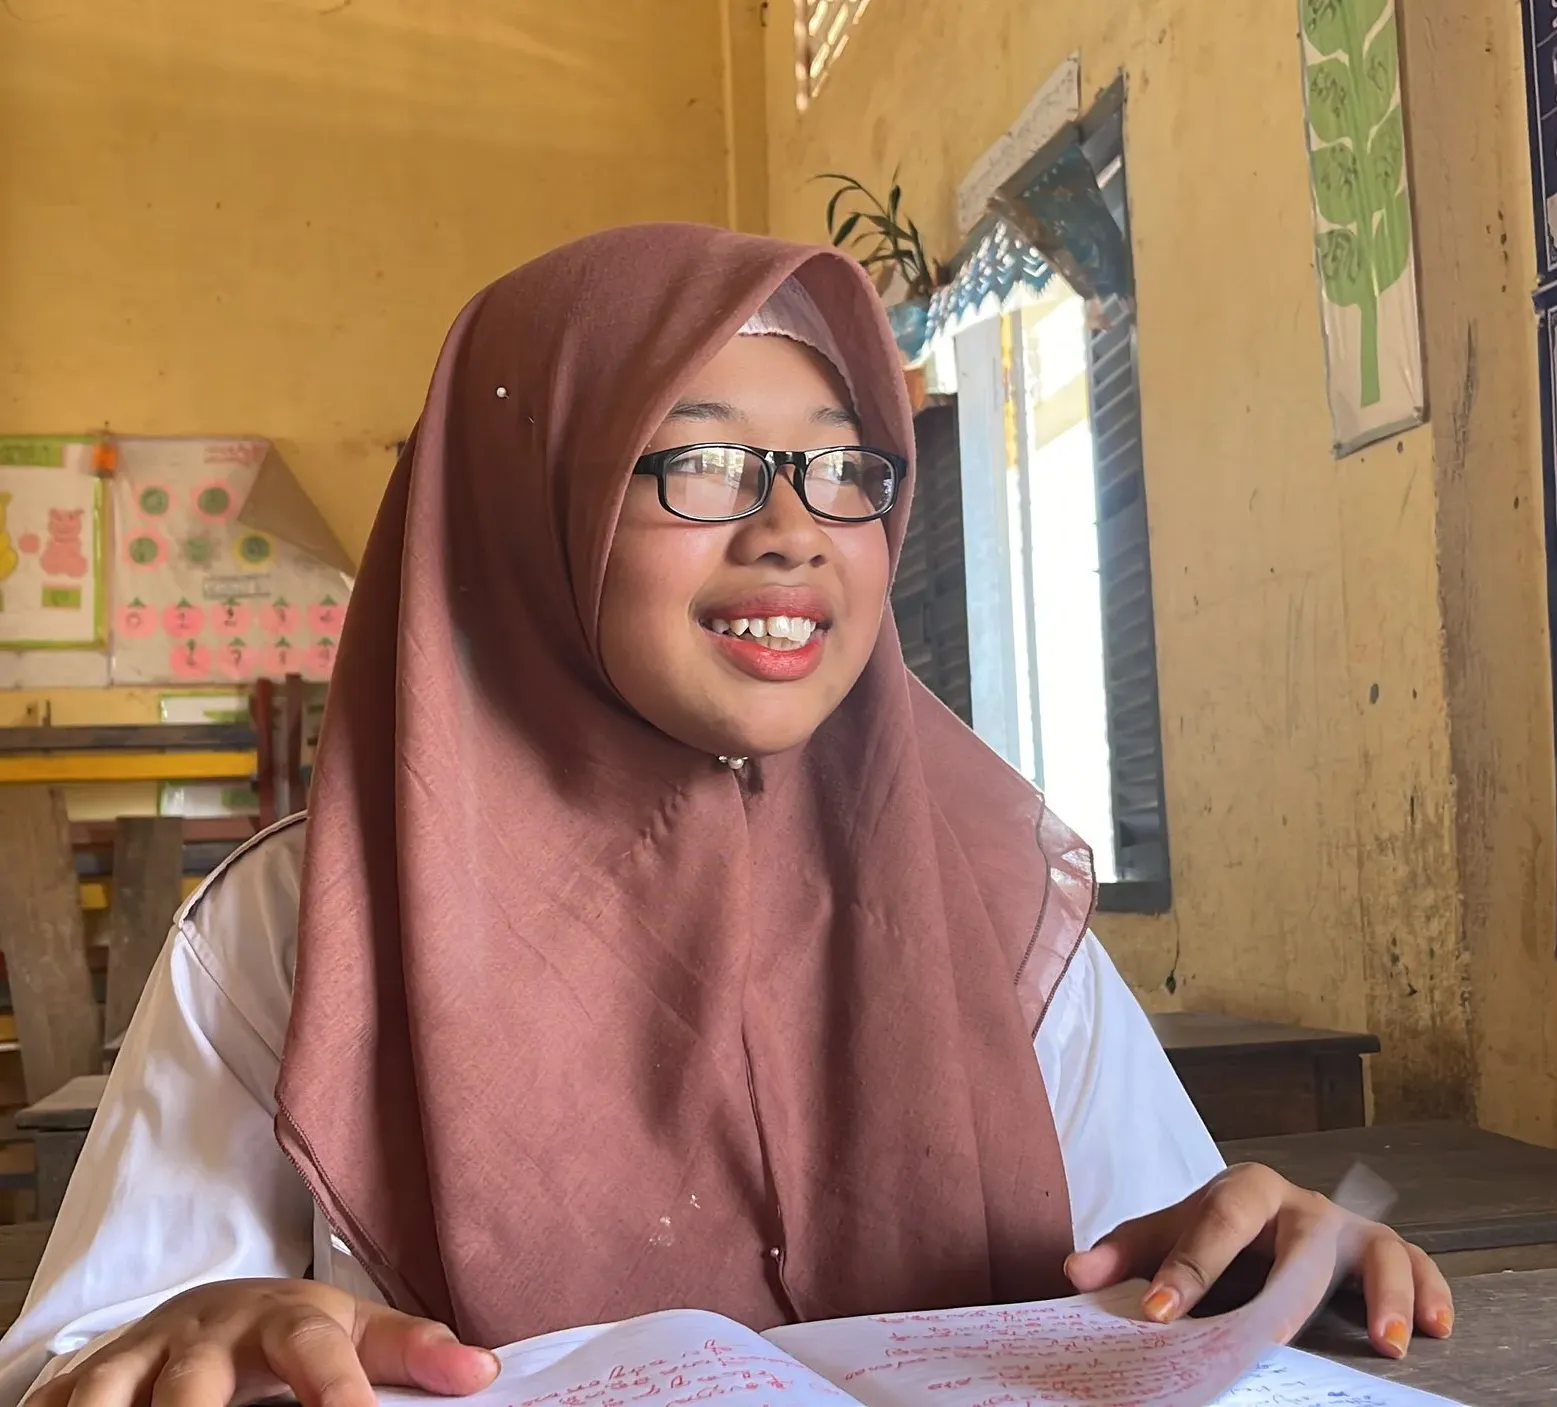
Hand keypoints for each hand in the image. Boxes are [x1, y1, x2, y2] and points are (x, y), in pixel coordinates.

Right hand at [32, 1278, 498, 1406]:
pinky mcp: (88, 1380)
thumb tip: (484, 1372)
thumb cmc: (294, 1331)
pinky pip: (57, 1404)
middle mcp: (207, 1338)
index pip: (316, 1351)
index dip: (337, 1389)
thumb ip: (414, 1350)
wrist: (215, 1305)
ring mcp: (141, 1360)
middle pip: (194, 1385)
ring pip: (108, 1394)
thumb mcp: (358, 1331)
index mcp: (286, 1322)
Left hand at [1064, 1162, 1454, 1357]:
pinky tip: (1436, 1331)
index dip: (1187, 1271)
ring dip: (1385, 1292)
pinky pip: (1418, 1264)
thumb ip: (1122, 1254)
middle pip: (1300, 1238)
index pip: (1214, 1224)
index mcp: (1241, 1191)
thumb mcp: (1163, 1234)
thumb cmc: (1211, 1231)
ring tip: (1388, 1342)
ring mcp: (1346, 1227)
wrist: (1257, 1215)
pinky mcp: (1382, 1250)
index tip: (1160, 1316)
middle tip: (1274, 1335)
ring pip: (1375, 1248)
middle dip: (1289, 1289)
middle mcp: (1300, 1204)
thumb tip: (1073, 1272)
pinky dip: (1431, 1293)